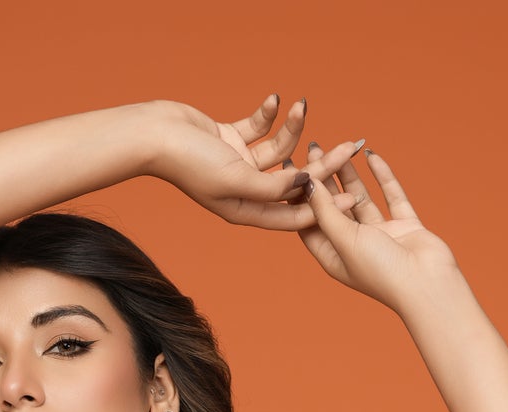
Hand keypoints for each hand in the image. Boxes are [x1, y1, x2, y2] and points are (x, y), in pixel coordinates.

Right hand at [150, 94, 366, 230]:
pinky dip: (269, 115)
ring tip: (304, 107)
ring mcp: (239, 166)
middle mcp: (246, 192)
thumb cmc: (191, 163)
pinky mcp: (231, 140)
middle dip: (323, 164)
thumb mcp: (237, 180)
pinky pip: (260, 128)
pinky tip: (276, 101)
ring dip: (294, 130)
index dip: (324, 207)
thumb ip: (273, 187)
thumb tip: (306, 182)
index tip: (352, 197)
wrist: (155, 135)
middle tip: (351, 147)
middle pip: (294, 180)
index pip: (293, 214)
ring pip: (280, 150)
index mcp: (247, 212)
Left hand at [282, 144, 461, 308]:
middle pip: (334, 207)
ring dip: (351, 175)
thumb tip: (308, 182)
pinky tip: (373, 156)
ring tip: (341, 147)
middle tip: (315, 147)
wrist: (427, 284)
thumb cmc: (381, 271)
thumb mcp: (344, 239)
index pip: (310, 221)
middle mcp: (355, 247)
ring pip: (361, 199)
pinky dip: (383, 177)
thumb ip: (326, 211)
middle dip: (325, 178)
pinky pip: (392, 196)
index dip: (300, 195)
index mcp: (333, 257)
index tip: (291, 166)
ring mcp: (380, 236)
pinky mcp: (404, 227)